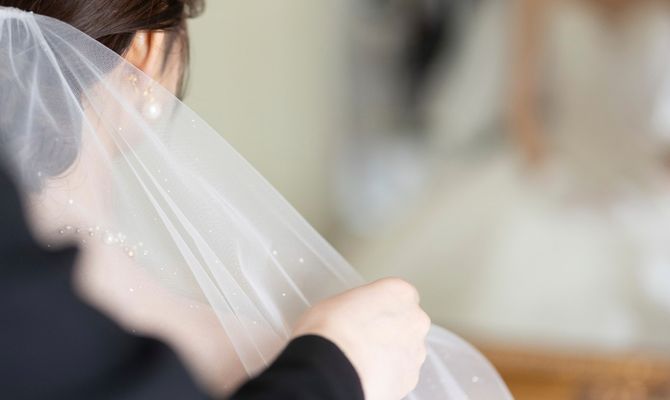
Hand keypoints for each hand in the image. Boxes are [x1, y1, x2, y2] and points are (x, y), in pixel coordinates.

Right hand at [292, 278, 430, 399]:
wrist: (335, 371)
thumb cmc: (331, 331)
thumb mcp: (336, 301)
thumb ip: (356, 306)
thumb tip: (350, 316)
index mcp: (399, 292)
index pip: (395, 293)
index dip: (378, 305)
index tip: (364, 312)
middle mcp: (414, 320)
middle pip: (406, 321)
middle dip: (390, 329)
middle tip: (363, 336)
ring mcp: (415, 351)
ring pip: (406, 349)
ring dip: (389, 353)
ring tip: (362, 359)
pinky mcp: (411, 379)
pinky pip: (401, 373)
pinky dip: (387, 374)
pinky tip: (366, 374)